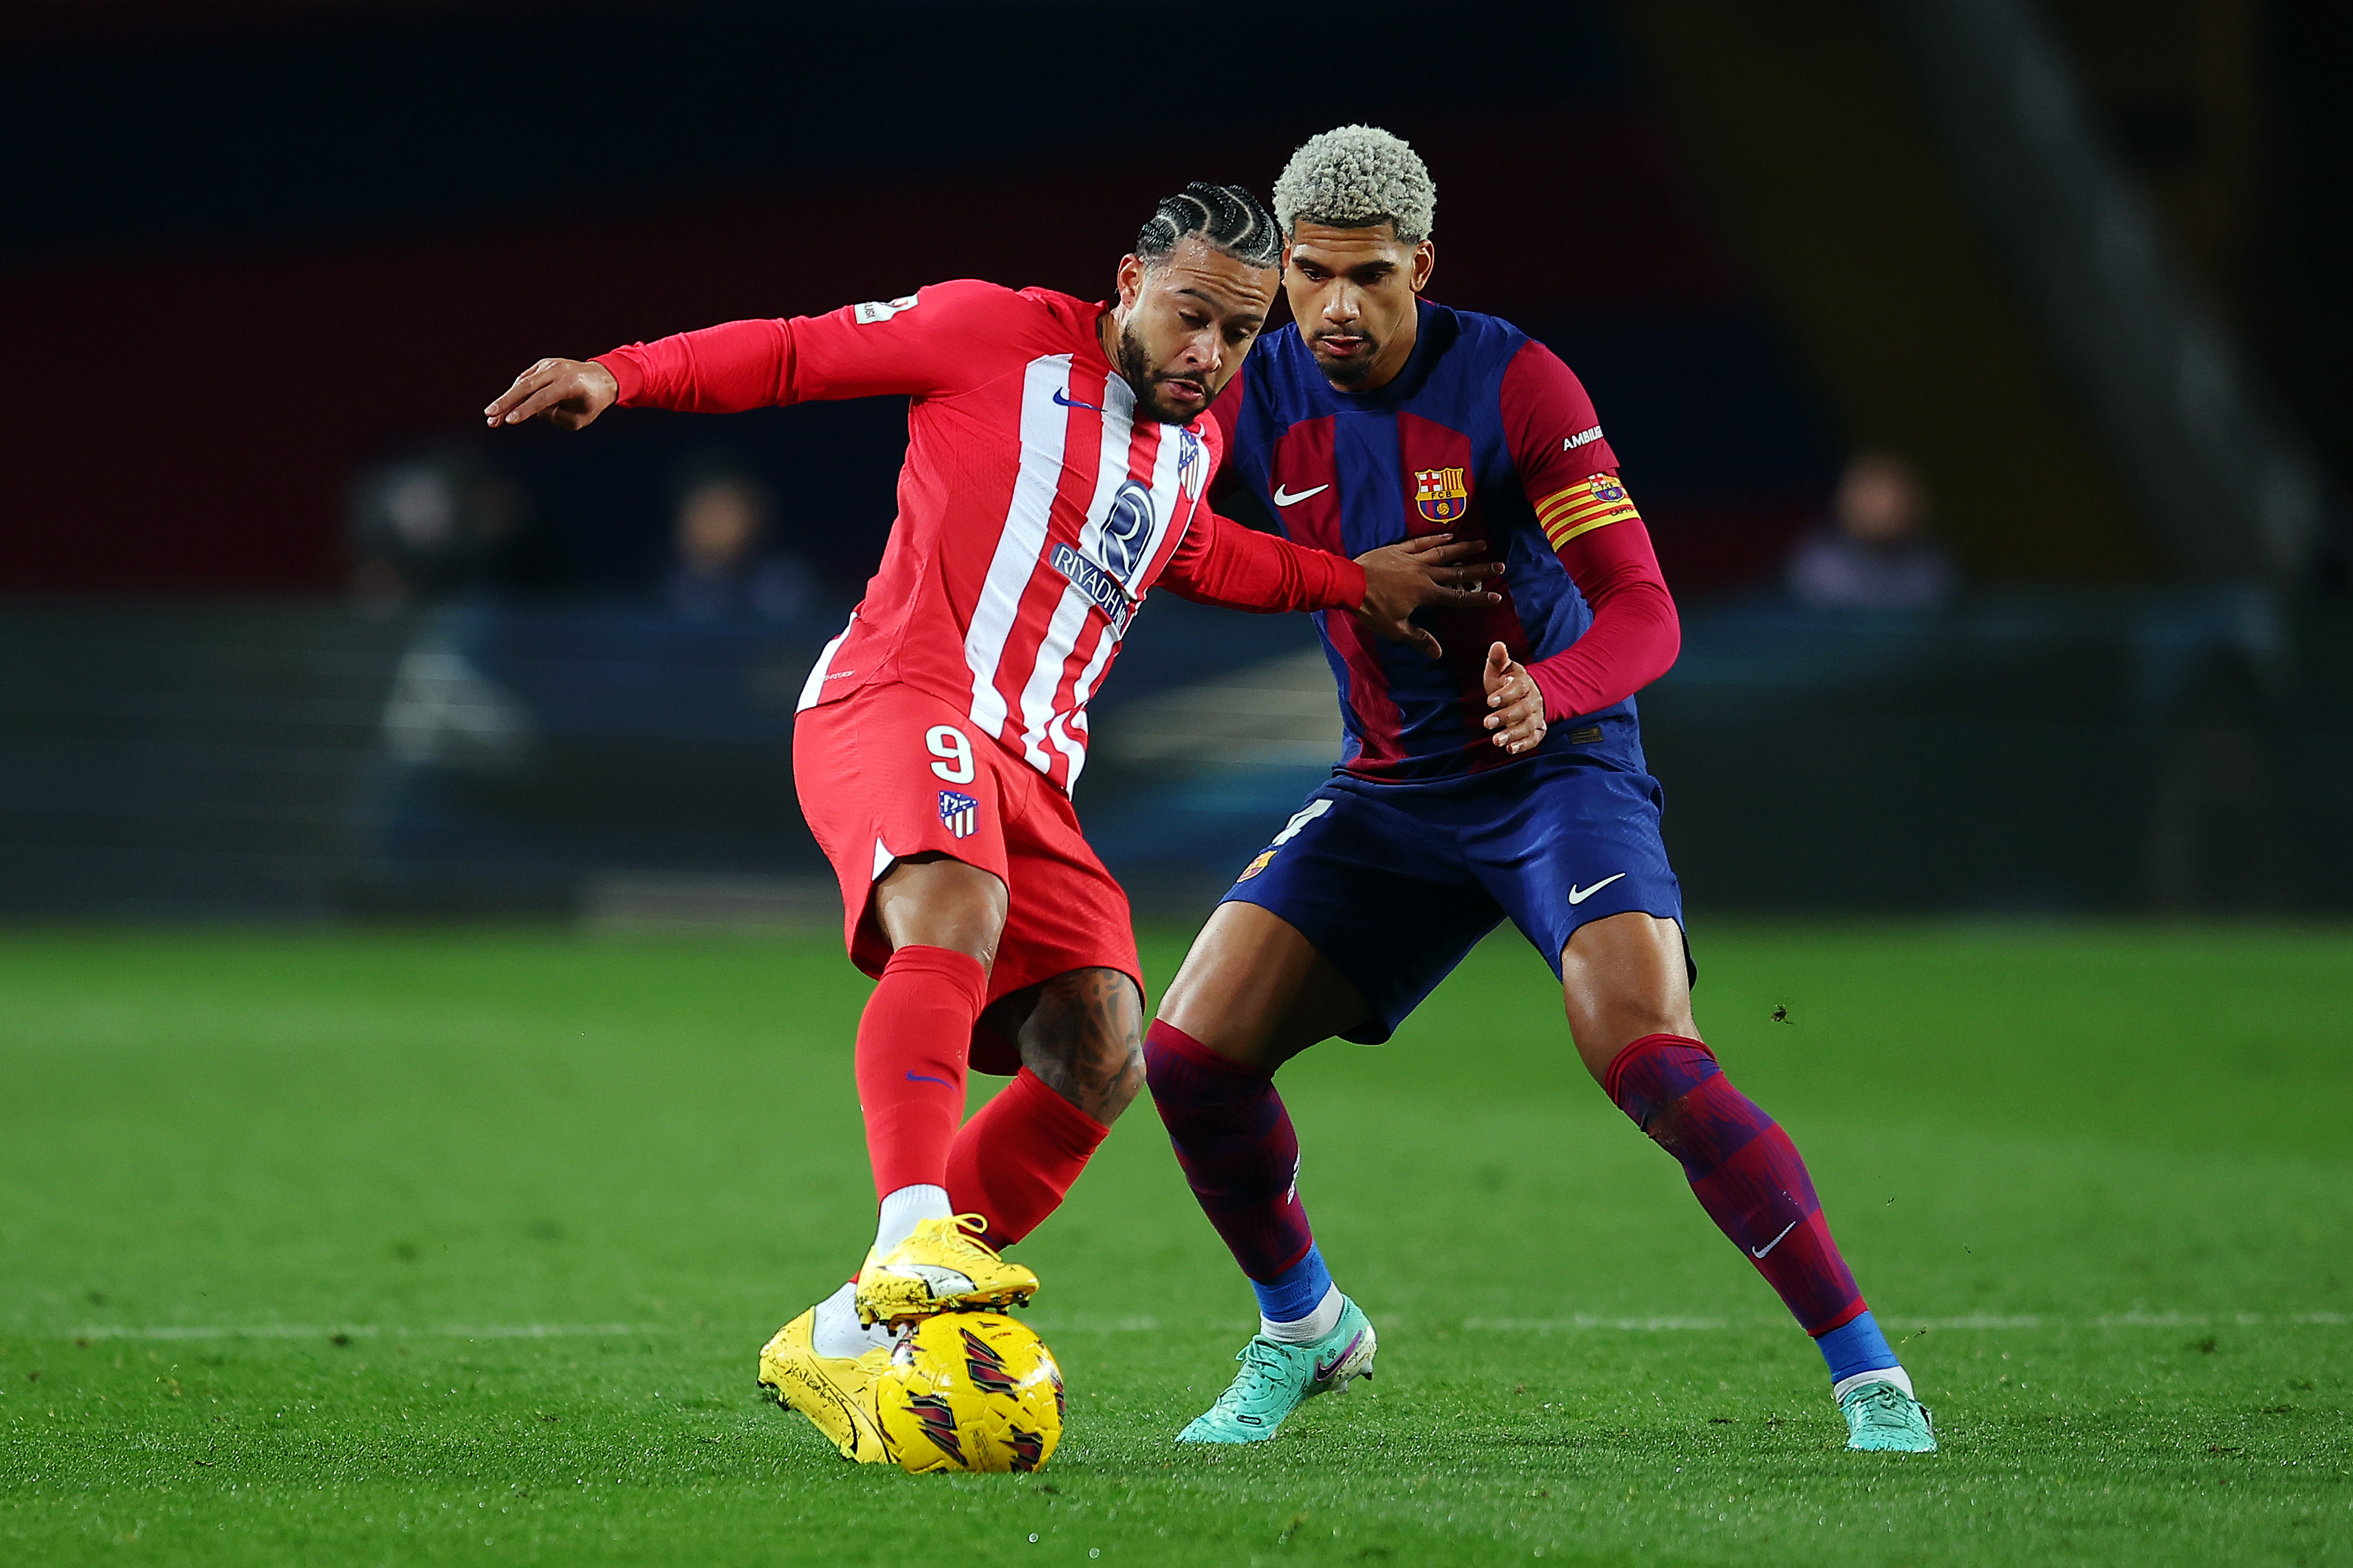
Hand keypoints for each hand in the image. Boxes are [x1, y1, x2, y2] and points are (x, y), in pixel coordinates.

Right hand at [483, 357, 618, 430]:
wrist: (603, 377)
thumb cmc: (592, 402)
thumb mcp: (579, 419)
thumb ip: (556, 417)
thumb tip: (533, 410)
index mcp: (570, 384)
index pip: (543, 399)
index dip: (525, 410)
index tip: (509, 421)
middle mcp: (558, 370)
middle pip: (527, 387)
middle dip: (506, 402)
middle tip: (490, 415)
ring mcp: (548, 365)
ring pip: (522, 383)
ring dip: (506, 400)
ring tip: (492, 418)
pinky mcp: (542, 365)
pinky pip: (526, 380)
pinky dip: (515, 393)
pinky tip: (505, 408)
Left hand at [1350, 533, 1503, 659]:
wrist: (1348, 583)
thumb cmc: (1371, 608)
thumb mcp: (1395, 629)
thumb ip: (1419, 638)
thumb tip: (1438, 653)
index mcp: (1425, 594)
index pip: (1457, 597)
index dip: (1478, 598)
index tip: (1496, 596)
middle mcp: (1424, 574)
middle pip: (1457, 571)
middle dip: (1480, 569)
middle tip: (1499, 564)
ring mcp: (1412, 559)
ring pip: (1443, 552)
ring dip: (1463, 548)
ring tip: (1481, 544)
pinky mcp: (1399, 549)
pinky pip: (1422, 542)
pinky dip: (1436, 538)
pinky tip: (1448, 535)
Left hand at [1482, 641, 1545, 754]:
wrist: (1526, 694)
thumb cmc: (1506, 682)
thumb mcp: (1501, 669)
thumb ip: (1498, 659)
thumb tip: (1497, 644)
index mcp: (1524, 683)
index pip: (1518, 688)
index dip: (1505, 695)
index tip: (1490, 701)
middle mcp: (1532, 700)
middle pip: (1523, 709)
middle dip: (1505, 717)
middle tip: (1487, 723)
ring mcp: (1536, 716)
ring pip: (1528, 726)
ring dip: (1513, 734)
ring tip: (1496, 741)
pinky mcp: (1537, 729)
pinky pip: (1535, 739)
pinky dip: (1524, 745)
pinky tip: (1510, 749)